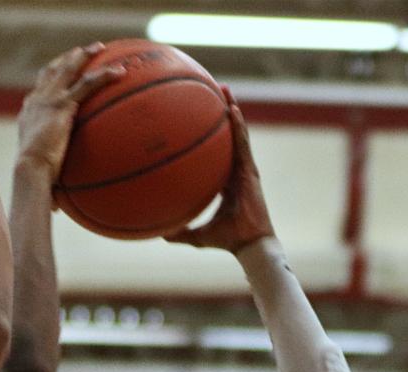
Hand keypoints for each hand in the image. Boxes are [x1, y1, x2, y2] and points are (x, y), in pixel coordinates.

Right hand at [16, 43, 125, 180]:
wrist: (30, 168)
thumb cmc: (33, 175)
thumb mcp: (40, 166)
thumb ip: (50, 169)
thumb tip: (57, 198)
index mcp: (29, 113)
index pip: (40, 88)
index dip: (51, 77)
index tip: (61, 72)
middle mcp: (36, 101)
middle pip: (52, 71)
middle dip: (67, 59)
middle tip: (81, 52)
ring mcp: (49, 100)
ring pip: (68, 69)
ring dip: (85, 55)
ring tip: (100, 48)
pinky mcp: (63, 104)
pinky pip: (88, 84)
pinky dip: (104, 76)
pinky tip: (120, 72)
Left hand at [165, 87, 274, 253]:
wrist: (249, 245)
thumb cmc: (227, 240)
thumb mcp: (195, 235)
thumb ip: (178, 233)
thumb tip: (156, 234)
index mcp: (225, 183)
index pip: (217, 155)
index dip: (211, 138)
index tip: (198, 122)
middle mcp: (236, 172)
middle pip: (228, 137)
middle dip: (221, 115)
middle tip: (211, 93)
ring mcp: (244, 169)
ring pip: (237, 134)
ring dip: (232, 110)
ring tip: (224, 90)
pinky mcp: (250, 171)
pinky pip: (243, 144)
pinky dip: (238, 126)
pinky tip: (232, 109)